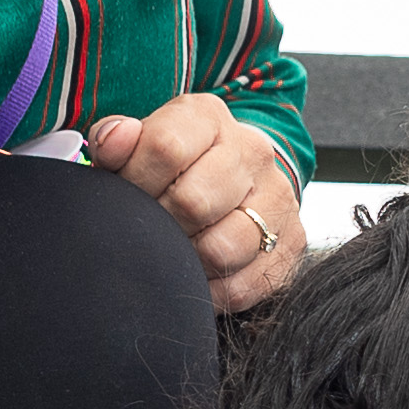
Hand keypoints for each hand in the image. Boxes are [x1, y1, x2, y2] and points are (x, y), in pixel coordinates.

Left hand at [82, 94, 304, 314]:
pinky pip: (242, 286)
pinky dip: (211, 290)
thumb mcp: (141, 143)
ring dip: (187, 260)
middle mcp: (252, 150)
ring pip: (221, 248)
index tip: (126, 196)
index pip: (165, 148)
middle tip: (151, 229)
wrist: (237, 181)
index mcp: (209, 117)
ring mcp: (279, 197)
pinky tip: (198, 275)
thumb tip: (114, 139)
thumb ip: (114, 141)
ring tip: (176, 250)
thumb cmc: (174, 167)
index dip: (134, 182)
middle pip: (192, 202)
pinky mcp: (293, 242)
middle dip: (160, 225)